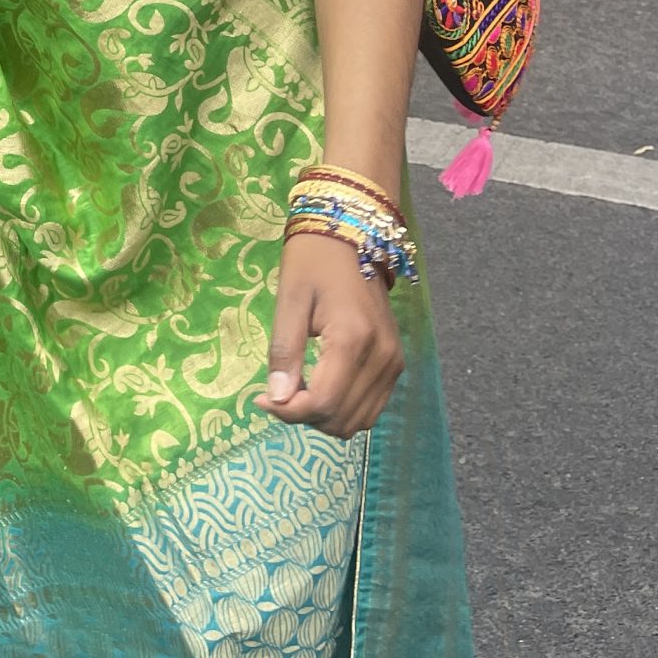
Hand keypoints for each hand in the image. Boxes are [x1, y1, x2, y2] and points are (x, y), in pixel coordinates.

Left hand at [257, 233, 402, 438]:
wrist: (352, 236)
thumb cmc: (312, 262)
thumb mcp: (289, 301)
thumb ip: (285, 352)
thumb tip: (276, 399)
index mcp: (352, 339)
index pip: (323, 403)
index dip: (288, 411)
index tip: (261, 398)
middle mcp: (381, 357)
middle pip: (341, 418)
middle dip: (303, 415)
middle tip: (276, 392)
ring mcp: (393, 363)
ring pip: (359, 420)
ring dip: (324, 417)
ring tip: (297, 390)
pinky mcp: (396, 363)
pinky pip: (371, 407)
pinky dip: (344, 410)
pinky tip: (320, 388)